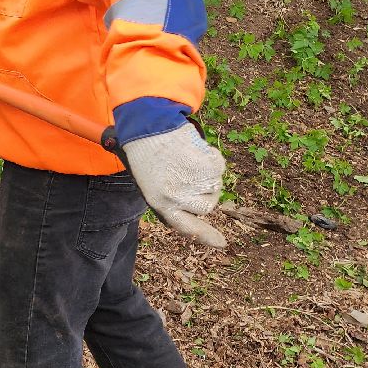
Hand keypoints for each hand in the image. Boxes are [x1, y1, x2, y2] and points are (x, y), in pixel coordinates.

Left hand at [122, 122, 226, 248]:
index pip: (186, 227)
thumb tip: (197, 210)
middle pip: (206, 206)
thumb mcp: (150, 181)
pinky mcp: (207, 167)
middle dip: (204, 192)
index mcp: (160, 203)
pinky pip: (218, 167)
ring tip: (185, 158)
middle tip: (186, 172)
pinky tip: (193, 149)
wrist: (148, 125)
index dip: (205, 236)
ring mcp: (194, 183)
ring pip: (214, 186)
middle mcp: (178, 198)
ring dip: (206, 174)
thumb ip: (171, 199)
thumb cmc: (146, 152)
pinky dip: (211, 158)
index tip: (222, 243)